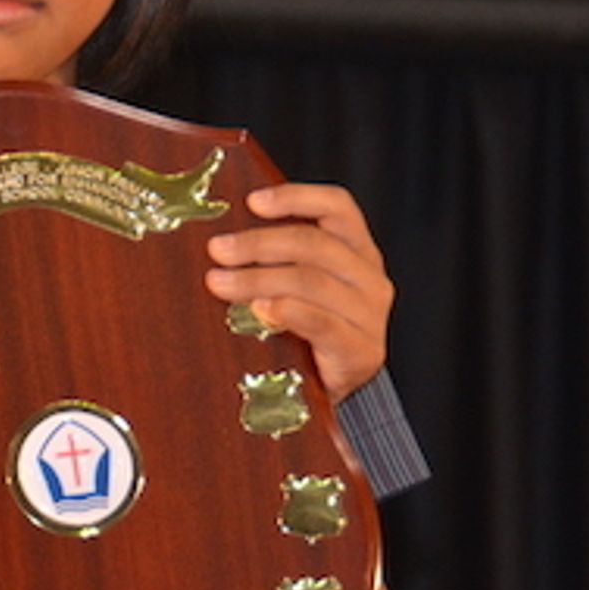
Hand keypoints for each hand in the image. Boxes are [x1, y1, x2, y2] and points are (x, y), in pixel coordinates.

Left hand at [204, 183, 394, 401]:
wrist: (330, 393)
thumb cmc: (306, 334)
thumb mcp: (298, 286)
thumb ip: (276, 258)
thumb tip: (221, 238)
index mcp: (359, 251)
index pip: (338, 207)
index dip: (296, 197)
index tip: (252, 201)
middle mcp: (370, 277)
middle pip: (315, 244)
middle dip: (259, 243)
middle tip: (217, 249)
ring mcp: (370, 315)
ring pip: (311, 281)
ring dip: (258, 278)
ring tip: (219, 282)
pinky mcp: (361, 350)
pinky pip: (322, 322)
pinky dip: (287, 312)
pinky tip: (259, 309)